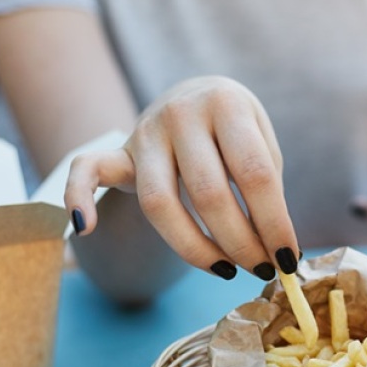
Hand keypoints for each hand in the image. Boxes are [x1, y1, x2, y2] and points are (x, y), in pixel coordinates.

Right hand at [64, 76, 298, 280]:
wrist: (195, 95)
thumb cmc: (237, 134)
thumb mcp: (263, 143)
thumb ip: (268, 189)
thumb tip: (281, 254)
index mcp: (227, 104)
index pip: (254, 174)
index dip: (274, 223)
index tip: (288, 259)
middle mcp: (182, 113)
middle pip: (209, 194)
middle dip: (241, 243)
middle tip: (261, 270)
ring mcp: (145, 131)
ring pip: (161, 203)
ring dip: (196, 248)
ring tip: (226, 271)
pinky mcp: (117, 150)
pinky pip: (86, 171)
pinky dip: (78, 197)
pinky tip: (85, 229)